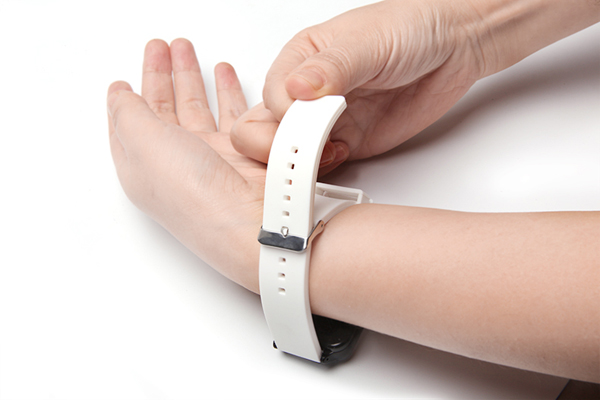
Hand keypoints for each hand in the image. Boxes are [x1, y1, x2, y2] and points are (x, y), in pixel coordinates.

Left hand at [107, 39, 262, 291]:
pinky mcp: (242, 154)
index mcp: (143, 165)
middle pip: (164, 109)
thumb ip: (127, 113)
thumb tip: (119, 95)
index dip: (128, 96)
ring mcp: (210, 158)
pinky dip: (227, 90)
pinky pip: (231, 113)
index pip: (130, 122)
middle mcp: (176, 163)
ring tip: (189, 51)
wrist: (251, 222)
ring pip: (198, 106)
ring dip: (193, 77)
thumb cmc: (195, 194)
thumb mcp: (143, 144)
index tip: (125, 78)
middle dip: (161, 75)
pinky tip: (226, 75)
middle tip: (163, 47)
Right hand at [231, 0, 483, 173]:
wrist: (453, 48)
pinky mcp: (346, 142)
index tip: (306, 125)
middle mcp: (308, 93)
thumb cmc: (409, 28)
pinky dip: (323, 169)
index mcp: (300, 60)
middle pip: (264, 129)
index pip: (271, 98)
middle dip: (279, 147)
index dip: (283, 118)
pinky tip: (342, 155)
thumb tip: (296, 88)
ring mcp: (326, 121)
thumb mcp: (367, 41)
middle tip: (308, 150)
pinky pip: (320, 165)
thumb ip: (331, 67)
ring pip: (290, 152)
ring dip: (301, 162)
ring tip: (329, 153)